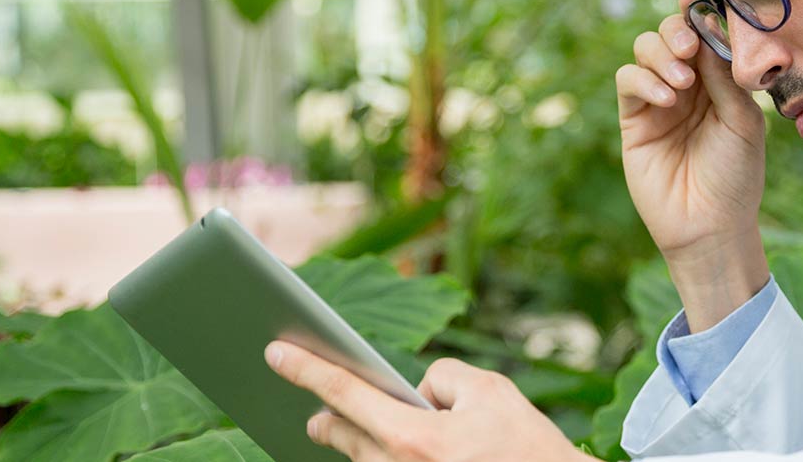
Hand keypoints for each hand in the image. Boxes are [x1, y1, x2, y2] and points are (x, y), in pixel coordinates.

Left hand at [265, 341, 593, 461]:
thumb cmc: (528, 445)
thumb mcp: (491, 390)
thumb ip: (441, 377)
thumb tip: (417, 392)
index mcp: (414, 438)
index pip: (344, 393)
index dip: (305, 369)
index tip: (274, 353)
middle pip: (340, 435)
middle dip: (324, 417)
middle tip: (313, 409)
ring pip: (362, 460)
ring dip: (358, 442)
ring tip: (345, 426)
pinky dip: (382, 456)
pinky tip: (389, 444)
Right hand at [616, 0, 769, 330]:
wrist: (709, 226)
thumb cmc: (735, 177)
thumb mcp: (743, 122)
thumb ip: (724, 76)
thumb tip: (708, 32)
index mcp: (719, 81)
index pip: (704, 35)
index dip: (700, 15)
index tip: (700, 5)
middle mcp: (689, 85)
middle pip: (671, 34)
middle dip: (677, 31)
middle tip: (690, 48)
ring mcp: (659, 101)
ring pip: (645, 50)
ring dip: (661, 54)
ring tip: (681, 81)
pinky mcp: (634, 120)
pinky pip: (628, 81)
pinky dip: (644, 79)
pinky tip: (666, 98)